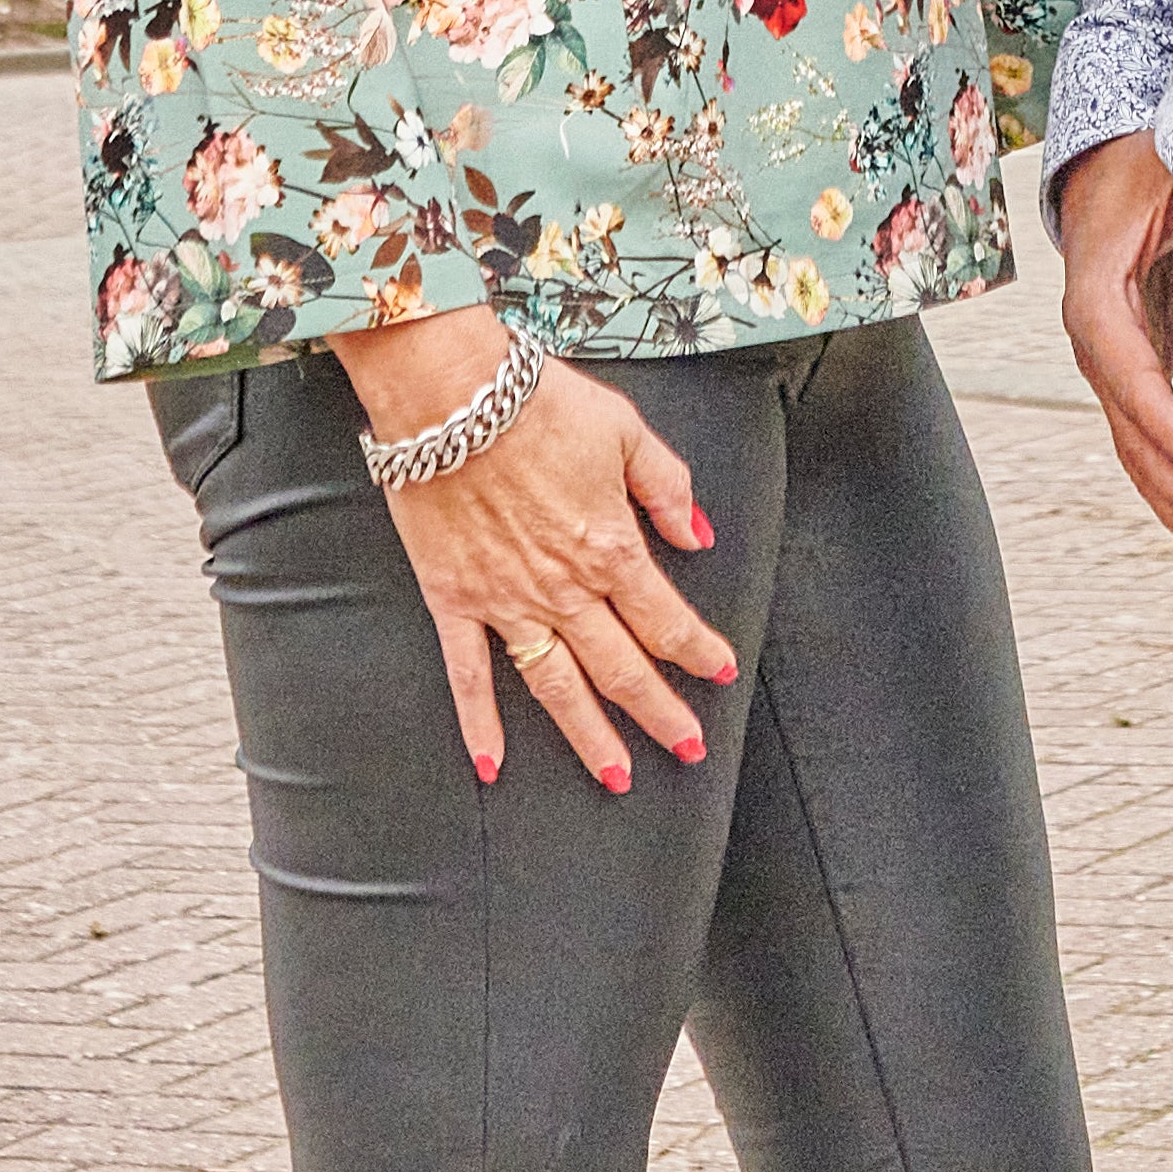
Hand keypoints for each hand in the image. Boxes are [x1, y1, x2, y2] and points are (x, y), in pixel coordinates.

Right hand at [337, 306, 735, 786]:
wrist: (450, 394)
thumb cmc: (538, 403)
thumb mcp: (625, 430)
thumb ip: (668, 488)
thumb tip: (699, 537)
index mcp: (611, 548)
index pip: (667, 619)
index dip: (699, 651)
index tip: (722, 671)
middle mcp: (564, 589)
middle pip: (621, 668)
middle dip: (660, 713)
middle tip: (687, 749)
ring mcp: (506, 602)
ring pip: (557, 687)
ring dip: (590, 737)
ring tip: (617, 777)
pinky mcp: (453, 600)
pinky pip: (468, 675)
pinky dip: (479, 724)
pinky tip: (492, 765)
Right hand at [1047, 136, 1172, 592]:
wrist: (1114, 168)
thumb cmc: (1156, 156)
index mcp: (1096, 281)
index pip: (1121, 362)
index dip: (1162, 419)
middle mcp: (1093, 336)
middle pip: (1129, 430)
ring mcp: (1109, 367)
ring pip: (1137, 456)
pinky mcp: (1134, 384)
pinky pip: (1149, 452)